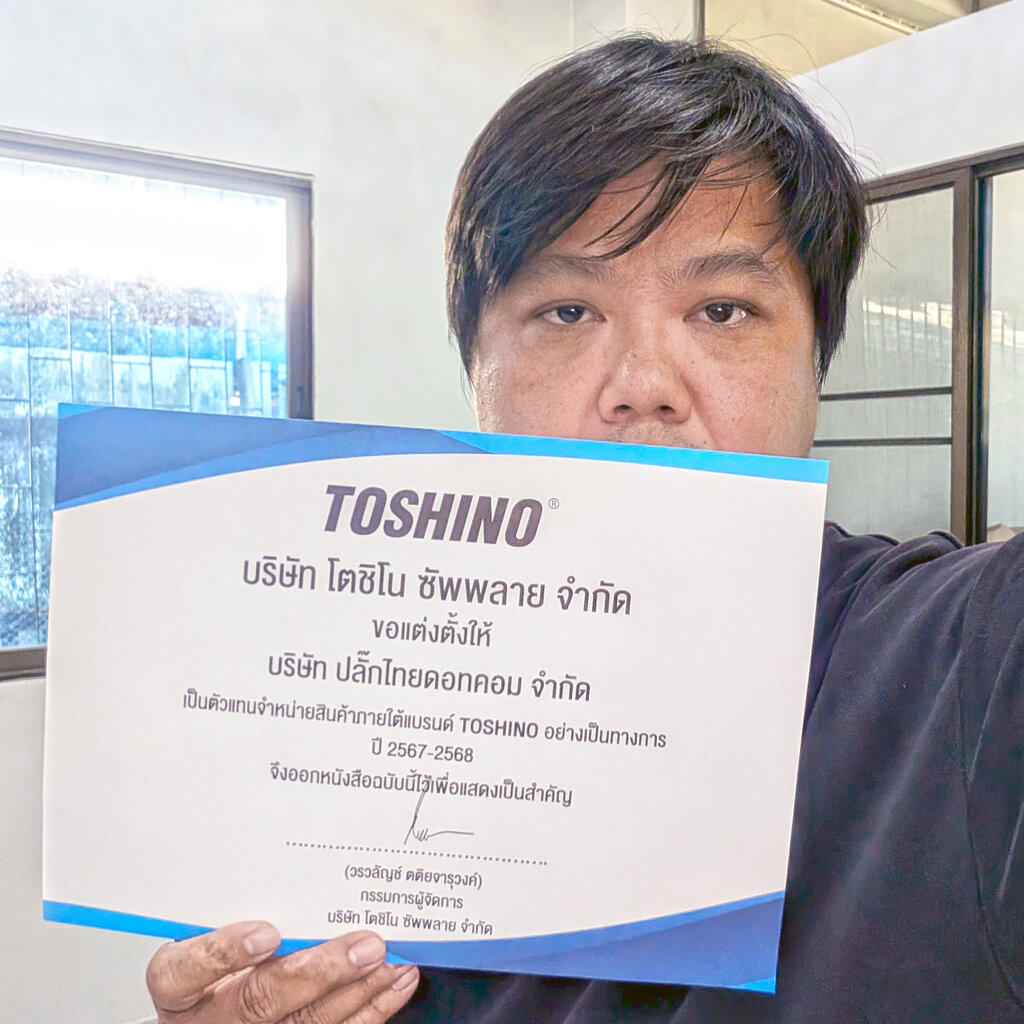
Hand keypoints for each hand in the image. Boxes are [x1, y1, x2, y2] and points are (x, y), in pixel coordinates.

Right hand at [146, 921, 419, 1022]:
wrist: (215, 1005)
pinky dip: (370, 1009)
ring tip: (391, 959)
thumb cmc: (214, 956)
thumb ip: (239, 905)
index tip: (267, 933)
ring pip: (305, 1023)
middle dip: (319, 973)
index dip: (224, 953)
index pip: (184, 972)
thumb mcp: (209, 928)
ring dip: (357, 991)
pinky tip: (395, 983)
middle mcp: (209, 1018)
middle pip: (259, 1002)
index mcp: (178, 983)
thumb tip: (299, 862)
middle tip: (364, 946)